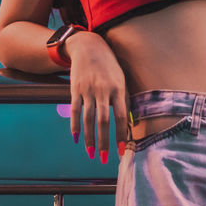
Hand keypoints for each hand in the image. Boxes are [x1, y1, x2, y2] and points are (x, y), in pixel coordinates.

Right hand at [65, 32, 128, 163]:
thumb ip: (124, 100)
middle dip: (105, 142)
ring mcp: (88, 90)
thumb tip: (130, 124)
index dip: (121, 134)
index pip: (121, 116)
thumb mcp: (121, 79)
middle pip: (103, 120)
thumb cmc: (109, 66)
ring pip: (88, 119)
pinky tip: (77, 138)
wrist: (89, 47)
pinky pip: (75, 111)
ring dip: (90, 138)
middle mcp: (103, 90)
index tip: (123, 150)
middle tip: (106, 159)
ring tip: (92, 153)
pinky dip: (75, 126)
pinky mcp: (75, 89)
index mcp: (118, 88)